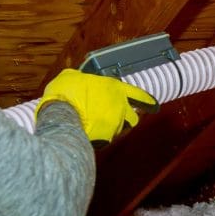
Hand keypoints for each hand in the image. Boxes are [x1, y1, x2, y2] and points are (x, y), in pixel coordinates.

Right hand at [36, 69, 157, 143]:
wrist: (60, 114)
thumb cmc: (66, 93)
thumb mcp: (71, 77)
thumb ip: (81, 78)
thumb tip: (77, 78)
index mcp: (115, 88)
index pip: (139, 95)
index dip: (147, 101)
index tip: (154, 105)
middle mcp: (120, 106)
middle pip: (133, 116)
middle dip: (127, 118)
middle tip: (117, 118)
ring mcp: (115, 123)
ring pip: (120, 129)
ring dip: (113, 128)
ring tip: (99, 126)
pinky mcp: (107, 137)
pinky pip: (107, 138)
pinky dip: (101, 137)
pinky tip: (90, 134)